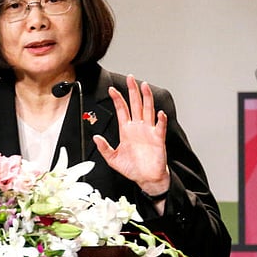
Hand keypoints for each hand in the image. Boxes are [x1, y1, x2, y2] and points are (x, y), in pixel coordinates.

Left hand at [93, 74, 169, 194]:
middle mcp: (138, 127)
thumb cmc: (132, 168)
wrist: (146, 178)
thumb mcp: (113, 159)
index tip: (111, 89)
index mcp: (126, 130)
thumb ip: (104, 148)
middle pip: (135, 104)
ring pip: (148, 110)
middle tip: (130, 78)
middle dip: (132, 91)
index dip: (117, 99)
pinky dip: (160, 120)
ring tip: (144, 86)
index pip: (121, 110)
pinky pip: (159, 127)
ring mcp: (148, 131)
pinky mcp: (158, 139)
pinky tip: (159, 114)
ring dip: (146, 98)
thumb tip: (95, 138)